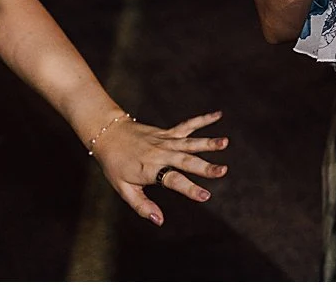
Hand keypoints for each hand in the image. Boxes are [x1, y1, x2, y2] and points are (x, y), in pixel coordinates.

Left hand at [91, 110, 227, 226]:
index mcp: (150, 170)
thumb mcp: (123, 189)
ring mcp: (166, 140)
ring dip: (208, 142)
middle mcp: (161, 154)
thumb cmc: (115, 165)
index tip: (206, 196)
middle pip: (186, 160)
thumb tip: (159, 221)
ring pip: (190, 142)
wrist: (109, 135)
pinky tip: (218, 115)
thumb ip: (142, 206)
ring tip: (225, 142)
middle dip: (206, 166)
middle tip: (223, 171)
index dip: (190, 189)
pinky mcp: (168, 132)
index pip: (173, 180)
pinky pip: (188, 125)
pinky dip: (203, 120)